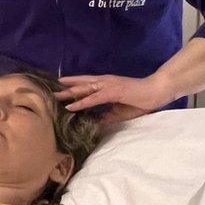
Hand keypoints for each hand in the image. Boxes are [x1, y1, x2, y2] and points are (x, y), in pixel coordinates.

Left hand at [54, 75, 170, 123]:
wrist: (156, 92)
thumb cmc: (140, 100)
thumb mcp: (119, 111)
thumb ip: (106, 115)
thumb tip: (95, 122)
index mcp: (105, 85)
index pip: (85, 85)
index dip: (72, 87)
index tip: (58, 91)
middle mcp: (104, 82)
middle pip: (80, 84)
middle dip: (65, 87)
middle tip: (49, 90)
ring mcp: (108, 85)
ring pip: (84, 88)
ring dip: (69, 92)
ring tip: (55, 96)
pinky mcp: (113, 92)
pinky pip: (93, 98)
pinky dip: (81, 102)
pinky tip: (71, 106)